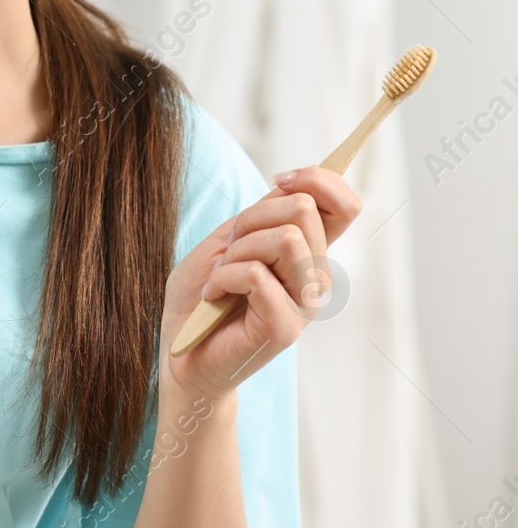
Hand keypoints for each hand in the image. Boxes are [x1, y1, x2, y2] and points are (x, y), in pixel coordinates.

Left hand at [159, 167, 362, 401]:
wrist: (181, 349)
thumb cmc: (201, 294)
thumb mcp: (228, 239)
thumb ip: (265, 215)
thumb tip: (295, 184)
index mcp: (307, 252)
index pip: (345, 205)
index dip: (319, 179)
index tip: (280, 180)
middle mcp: (315, 277)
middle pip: (304, 209)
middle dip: (252, 217)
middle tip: (229, 249)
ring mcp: (305, 303)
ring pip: (284, 238)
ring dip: (237, 249)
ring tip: (221, 275)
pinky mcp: (286, 326)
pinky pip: (256, 275)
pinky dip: (223, 277)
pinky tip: (213, 295)